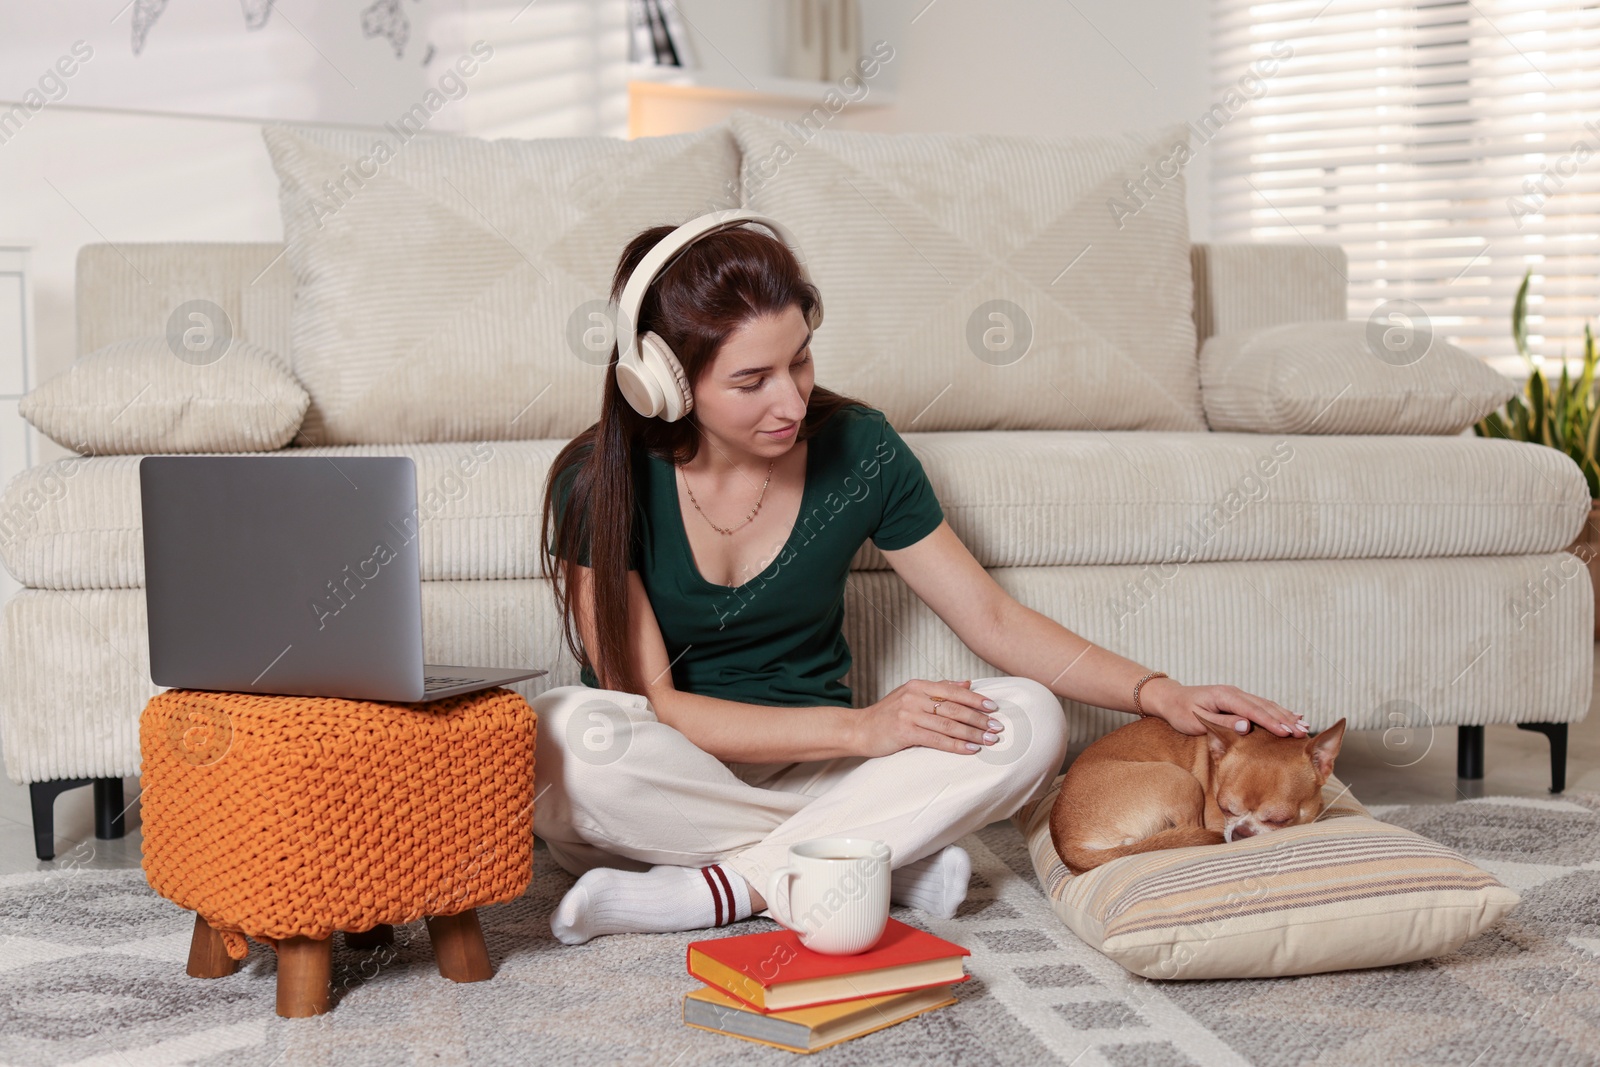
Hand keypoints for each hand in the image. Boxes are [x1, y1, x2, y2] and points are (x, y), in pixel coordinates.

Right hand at [849, 679, 1005, 757]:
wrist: (859, 729)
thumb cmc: (887, 714)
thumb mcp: (911, 695)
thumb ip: (939, 689)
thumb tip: (967, 684)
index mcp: (918, 685)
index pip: (953, 691)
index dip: (975, 699)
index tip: (994, 707)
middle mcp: (914, 697)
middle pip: (954, 708)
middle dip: (979, 718)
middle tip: (997, 727)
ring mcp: (909, 714)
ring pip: (948, 724)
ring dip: (972, 733)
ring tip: (989, 739)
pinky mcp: (905, 732)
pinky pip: (937, 740)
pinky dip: (956, 745)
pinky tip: (971, 749)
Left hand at [1140, 678, 1307, 737]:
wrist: (1170, 699)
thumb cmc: (1181, 711)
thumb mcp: (1198, 720)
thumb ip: (1223, 723)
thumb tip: (1247, 727)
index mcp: (1225, 696)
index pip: (1253, 710)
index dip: (1272, 722)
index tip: (1287, 732)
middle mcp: (1234, 693)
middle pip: (1264, 706)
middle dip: (1285, 719)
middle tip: (1303, 732)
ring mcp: (1237, 695)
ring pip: (1266, 705)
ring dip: (1285, 716)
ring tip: (1303, 726)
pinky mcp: (1237, 700)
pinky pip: (1261, 706)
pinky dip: (1277, 712)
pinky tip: (1290, 717)